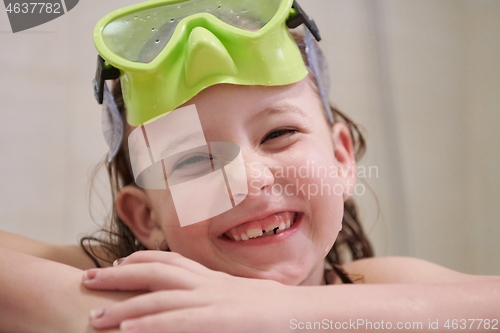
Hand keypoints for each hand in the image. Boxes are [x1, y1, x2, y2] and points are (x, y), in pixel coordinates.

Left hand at [82, 251, 299, 332]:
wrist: (299, 312)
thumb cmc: (271, 307)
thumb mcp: (238, 295)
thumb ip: (215, 294)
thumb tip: (200, 302)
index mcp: (210, 277)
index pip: (169, 260)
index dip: (139, 259)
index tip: (116, 264)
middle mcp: (205, 283)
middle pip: (154, 272)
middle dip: (118, 275)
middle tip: (87, 279)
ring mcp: (209, 300)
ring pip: (158, 298)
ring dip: (123, 307)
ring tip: (94, 317)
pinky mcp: (216, 320)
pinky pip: (176, 321)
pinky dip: (148, 325)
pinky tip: (125, 332)